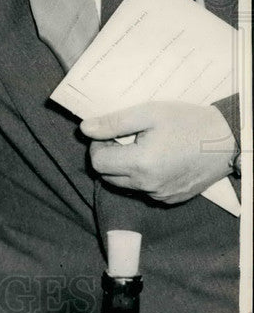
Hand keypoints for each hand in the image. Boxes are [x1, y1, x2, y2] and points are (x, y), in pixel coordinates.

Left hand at [81, 101, 237, 204]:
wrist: (227, 140)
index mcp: (140, 165)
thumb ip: (114, 122)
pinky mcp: (171, 199)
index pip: (98, 162)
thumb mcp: (148, 113)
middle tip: (124, 138)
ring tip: (141, 147)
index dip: (98, 145)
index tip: (109, 133)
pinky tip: (156, 159)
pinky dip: (141, 177)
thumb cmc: (188, 122)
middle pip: (108, 176)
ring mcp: (161, 196)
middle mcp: (148, 186)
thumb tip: (85, 129)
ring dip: (123, 168)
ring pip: (124, 186)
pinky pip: (144, 191)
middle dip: (108, 157)